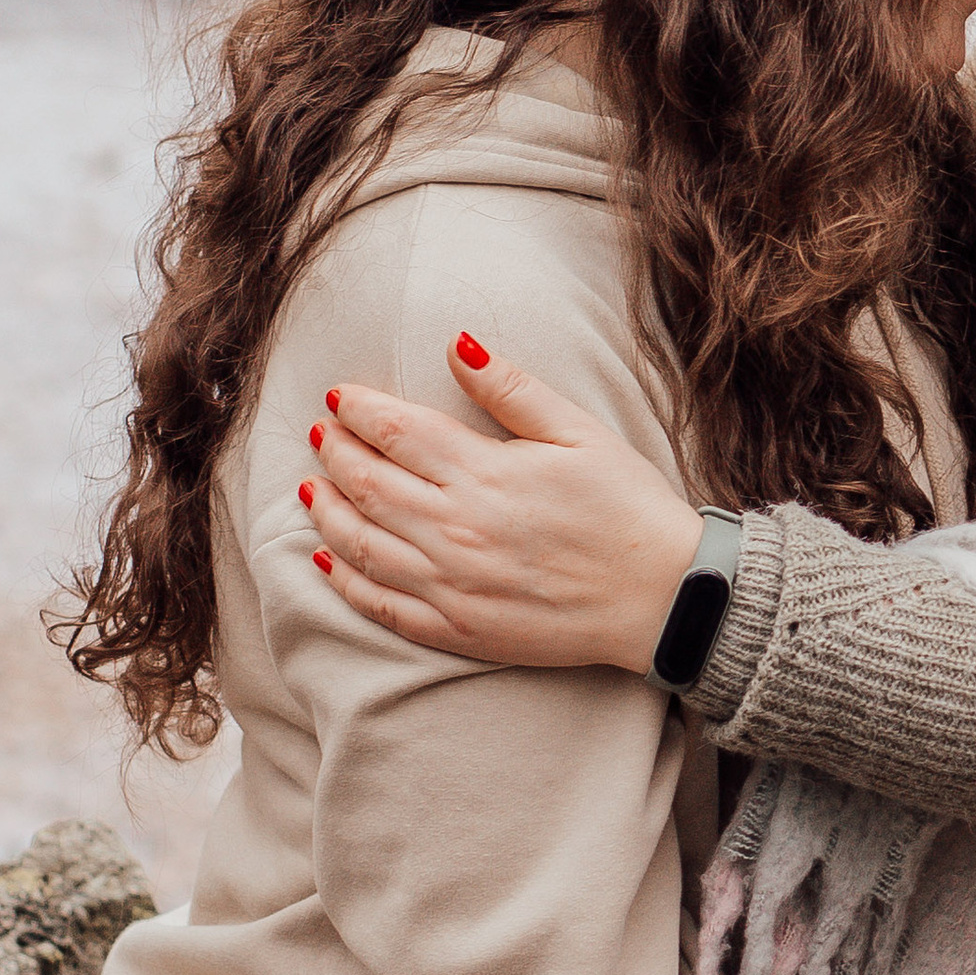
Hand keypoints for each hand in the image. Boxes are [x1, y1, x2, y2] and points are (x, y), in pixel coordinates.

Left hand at [304, 337, 704, 674]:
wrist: (663, 598)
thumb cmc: (627, 508)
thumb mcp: (578, 431)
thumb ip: (510, 389)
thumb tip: (455, 344)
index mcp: (483, 474)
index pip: (395, 432)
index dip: (358, 410)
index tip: (337, 396)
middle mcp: (454, 529)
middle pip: (367, 484)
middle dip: (334, 453)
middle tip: (318, 435)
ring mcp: (450, 585)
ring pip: (361, 544)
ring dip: (328, 511)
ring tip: (312, 487)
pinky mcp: (457, 629)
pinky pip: (381, 605)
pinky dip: (345, 580)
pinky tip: (327, 560)